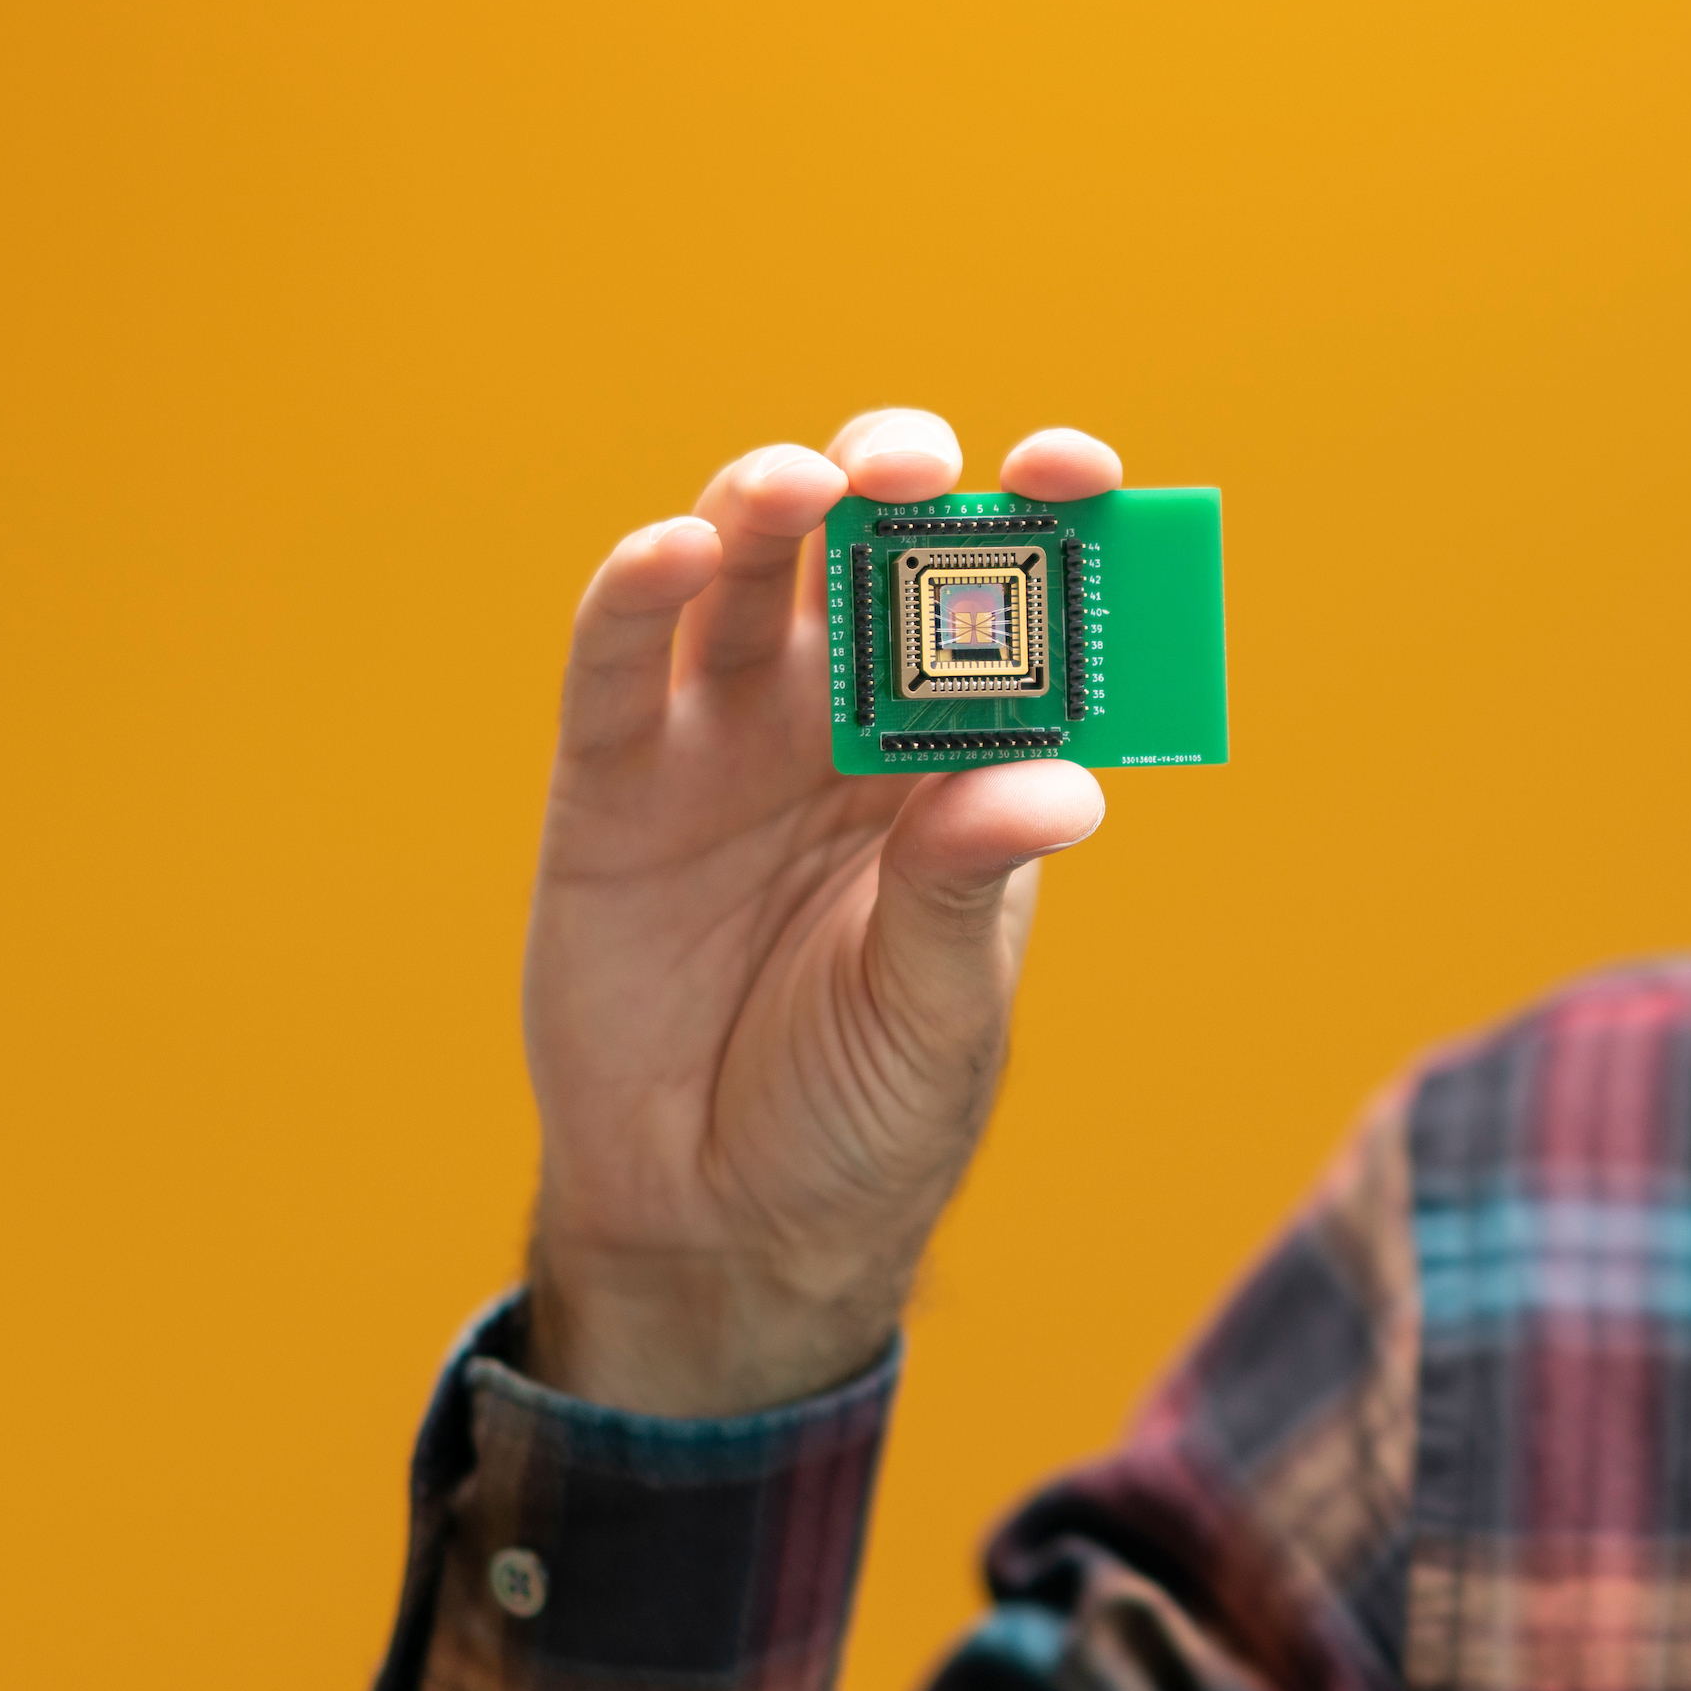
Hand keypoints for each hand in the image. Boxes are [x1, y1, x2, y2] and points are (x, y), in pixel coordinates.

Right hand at [516, 409, 1118, 1415]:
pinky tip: (674, 551)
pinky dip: (638, 590)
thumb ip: (967, 888)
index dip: (1045, 527)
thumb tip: (1056, 787)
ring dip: (773, 506)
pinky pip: (619, 659)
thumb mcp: (935, 1010)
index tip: (1078, 469)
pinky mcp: (613, 777)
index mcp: (961, 761)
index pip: (1016, 614)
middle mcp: (849, 723)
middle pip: (876, 557)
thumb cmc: (860, 1112)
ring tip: (803, 489)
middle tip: (922, 467)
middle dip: (900, 488)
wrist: (717, 1222)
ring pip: (750, 574)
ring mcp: (727, 737)